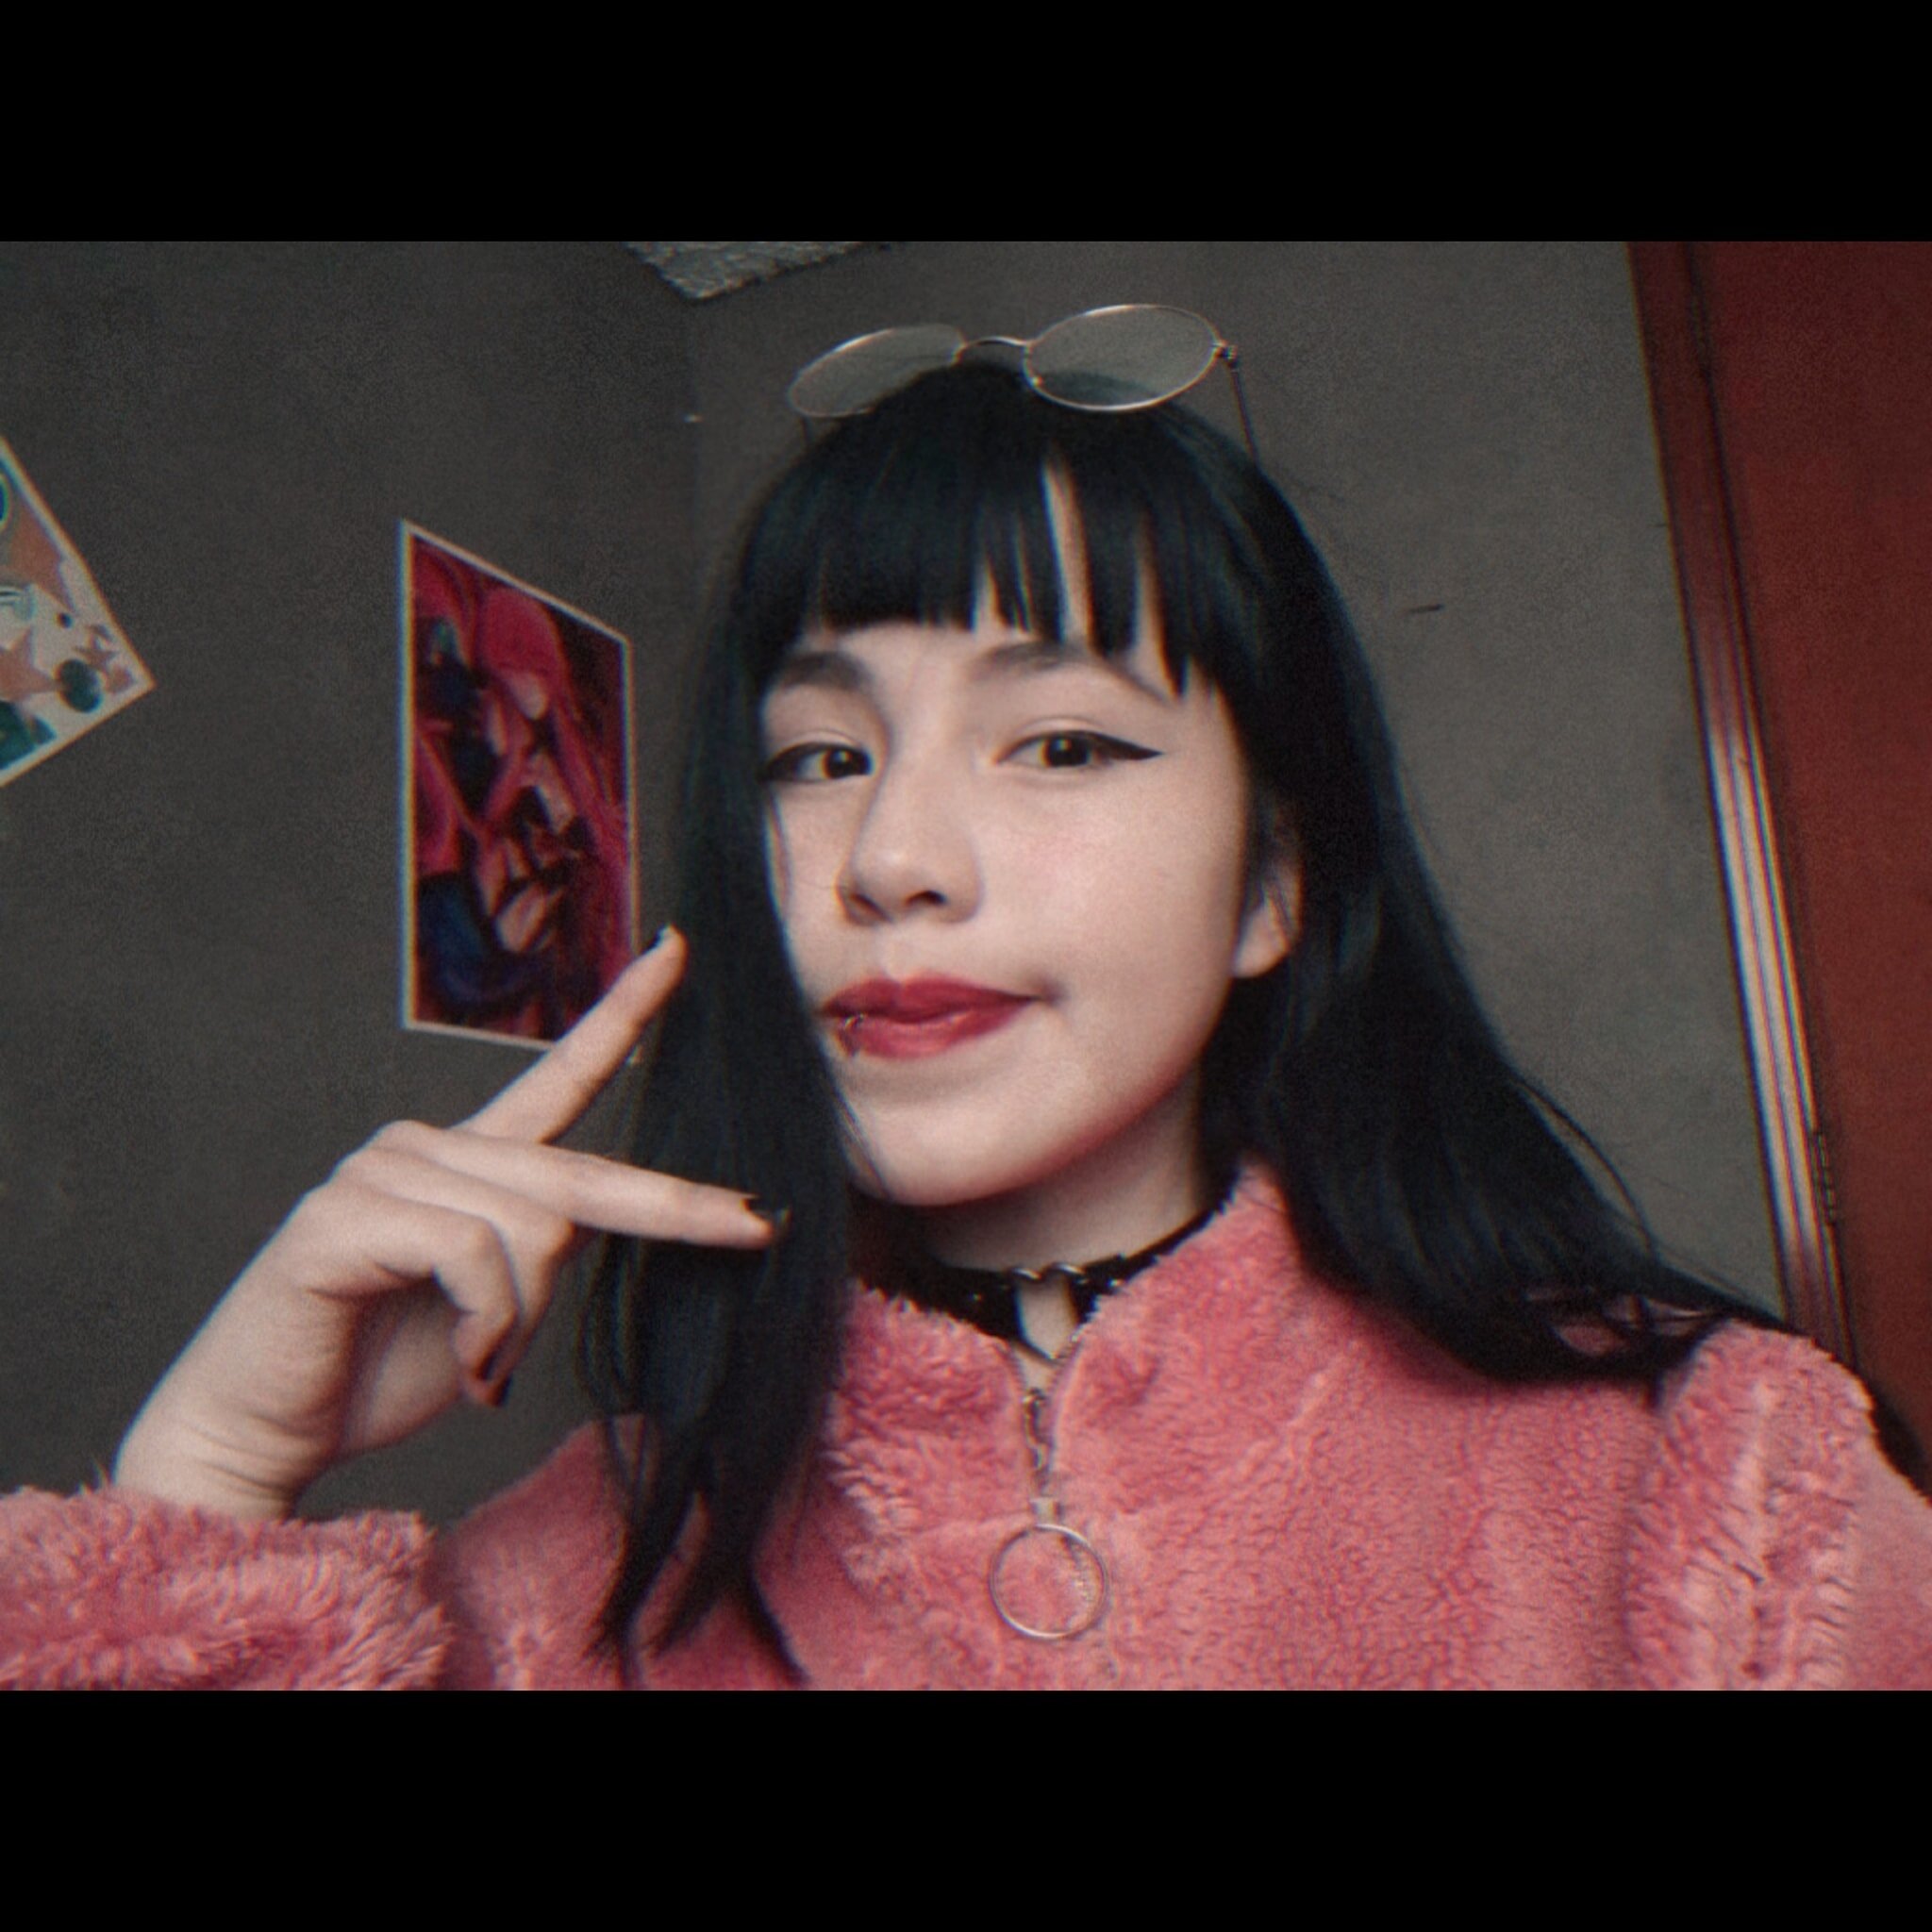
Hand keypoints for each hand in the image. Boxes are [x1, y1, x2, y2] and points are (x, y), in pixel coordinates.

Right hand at [113, 929, 772, 1519]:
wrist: (268, 1434)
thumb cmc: (380, 1368)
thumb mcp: (497, 1309)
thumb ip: (543, 1251)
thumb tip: (586, 1221)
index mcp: (473, 1161)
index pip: (561, 1075)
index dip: (625, 1014)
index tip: (679, 949)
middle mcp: (427, 1146)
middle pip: (578, 1177)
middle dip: (673, 1212)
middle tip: (754, 1229)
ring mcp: (380, 1171)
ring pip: (534, 1227)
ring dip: (522, 1320)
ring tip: (482, 1365)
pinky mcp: (344, 1213)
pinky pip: (472, 1252)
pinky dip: (487, 1323)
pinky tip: (464, 1363)